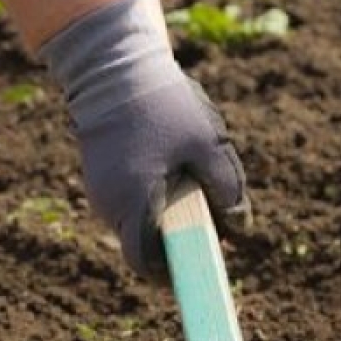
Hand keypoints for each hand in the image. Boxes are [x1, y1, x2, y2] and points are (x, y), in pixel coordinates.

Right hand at [40, 0, 250, 279]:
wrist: (113, 66)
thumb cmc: (162, 103)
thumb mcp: (207, 143)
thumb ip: (227, 188)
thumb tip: (240, 227)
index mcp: (134, 203)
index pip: (147, 265)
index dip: (175, 273)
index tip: (202, 266)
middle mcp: (110, 206)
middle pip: (144, 247)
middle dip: (178, 241)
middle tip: (212, 219)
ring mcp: (100, 192)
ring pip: (137, 224)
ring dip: (166, 216)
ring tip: (190, 180)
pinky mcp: (99, 177)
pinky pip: (128, 202)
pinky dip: (152, 197)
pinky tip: (169, 166)